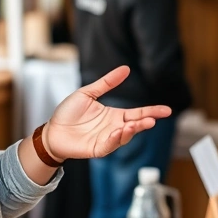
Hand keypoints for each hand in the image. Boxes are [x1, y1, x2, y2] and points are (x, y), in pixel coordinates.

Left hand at [44, 66, 171, 162]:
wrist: (52, 130)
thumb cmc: (68, 113)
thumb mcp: (88, 93)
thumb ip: (107, 83)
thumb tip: (125, 69)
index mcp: (114, 115)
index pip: (137, 113)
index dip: (151, 111)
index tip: (166, 110)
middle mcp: (114, 128)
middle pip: (135, 125)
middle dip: (145, 123)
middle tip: (152, 120)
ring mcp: (107, 139)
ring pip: (125, 136)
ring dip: (131, 131)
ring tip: (135, 124)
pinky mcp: (97, 149)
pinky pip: (110, 145)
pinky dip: (115, 140)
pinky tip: (118, 132)